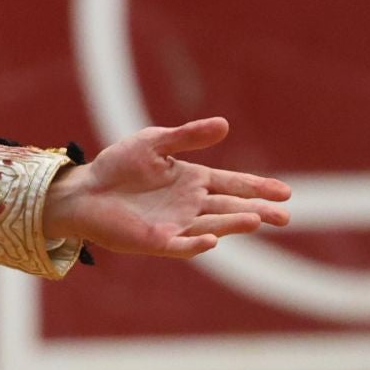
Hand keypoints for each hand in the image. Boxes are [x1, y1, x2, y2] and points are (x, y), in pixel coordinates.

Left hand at [43, 117, 289, 257]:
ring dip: (234, 223)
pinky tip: (212, 239)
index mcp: (193, 180)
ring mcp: (176, 224)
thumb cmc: (118, 165)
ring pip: (213, 224)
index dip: (258, 187)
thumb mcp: (154, 142)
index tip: (285, 191)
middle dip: (258, 210)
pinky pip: (181, 245)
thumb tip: (225, 124)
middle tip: (285, 216)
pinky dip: (197, 243)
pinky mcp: (156, 241)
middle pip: (231, 207)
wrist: (84, 190)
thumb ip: (187, 136)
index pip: (233, 183)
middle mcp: (190, 204)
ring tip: (256, 219)